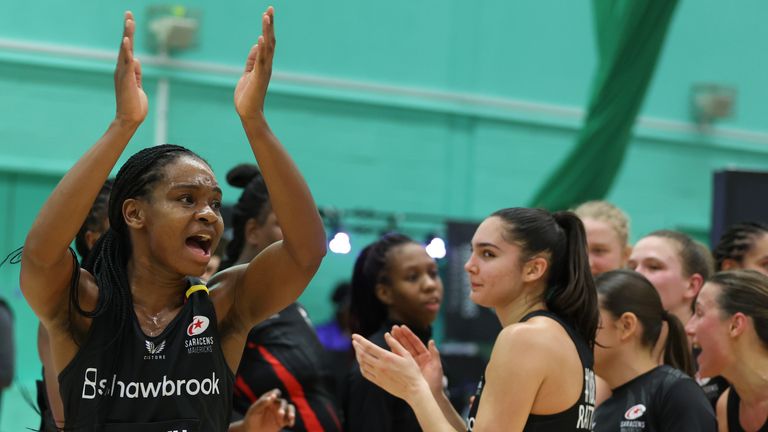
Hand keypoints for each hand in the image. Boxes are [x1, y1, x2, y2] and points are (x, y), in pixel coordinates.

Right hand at [114, 11, 147, 125]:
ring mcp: (123, 73)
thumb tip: (136, 60)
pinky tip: (126, 40)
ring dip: (128, 35)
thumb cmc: (134, 105)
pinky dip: (126, 51)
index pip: (128, 49)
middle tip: (128, 13)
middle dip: (128, 29)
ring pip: (126, 50)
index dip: (129, 35)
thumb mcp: (138, 86)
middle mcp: (122, 69)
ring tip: (129, 20)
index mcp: (126, 70)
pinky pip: (127, 62)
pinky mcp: (126, 78)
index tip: (129, 20)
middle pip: (126, 45)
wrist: (130, 119)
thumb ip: (137, 73)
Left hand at [235, 7, 275, 119]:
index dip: (268, 27)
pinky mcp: (258, 76)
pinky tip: (262, 37)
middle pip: (270, 40)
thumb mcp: (247, 73)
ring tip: (266, 16)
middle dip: (270, 24)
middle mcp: (267, 65)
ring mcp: (264, 70)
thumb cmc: (247, 96)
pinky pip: (261, 60)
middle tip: (270, 8)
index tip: (268, 13)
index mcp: (264, 64)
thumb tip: (257, 45)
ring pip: (267, 47)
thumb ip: (252, 59)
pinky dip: (262, 48)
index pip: (268, 42)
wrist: (248, 113)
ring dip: (267, 31)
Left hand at [242, 389, 294, 431]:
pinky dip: (291, 420)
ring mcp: (280, 412)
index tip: (274, 397)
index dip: (276, 393)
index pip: (275, 393)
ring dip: (291, 412)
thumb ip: (261, 403)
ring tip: (291, 417)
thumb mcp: (254, 411)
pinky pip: (289, 419)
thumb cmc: (251, 418)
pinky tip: (290, 424)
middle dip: (283, 407)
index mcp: (269, 399)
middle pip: (283, 402)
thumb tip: (271, 398)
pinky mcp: (283, 421)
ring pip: (289, 409)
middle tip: (280, 414)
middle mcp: (276, 404)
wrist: (252, 431)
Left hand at [352, 332, 429, 402]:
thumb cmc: (412, 371)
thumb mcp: (407, 355)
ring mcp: (378, 375)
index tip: (354, 336)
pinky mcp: (378, 382)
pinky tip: (362, 363)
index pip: (369, 346)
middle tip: (354, 341)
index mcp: (387, 357)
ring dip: (358, 356)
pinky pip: (366, 373)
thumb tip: (387, 335)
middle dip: (357, 347)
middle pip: (363, 355)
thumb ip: (395, 344)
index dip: (360, 340)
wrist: (413, 390)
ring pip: (362, 364)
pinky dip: (361, 367)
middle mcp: (380, 366)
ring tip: (358, 351)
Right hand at [391, 325, 444, 395]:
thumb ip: (435, 354)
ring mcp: (410, 363)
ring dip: (396, 342)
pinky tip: (387, 347)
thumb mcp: (436, 367)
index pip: (415, 342)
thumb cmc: (436, 382)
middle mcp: (417, 357)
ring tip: (389, 334)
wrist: (430, 395)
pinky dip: (394, 354)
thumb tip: (431, 341)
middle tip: (393, 328)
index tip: (402, 327)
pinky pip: (399, 360)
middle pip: (407, 344)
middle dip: (400, 336)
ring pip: (402, 351)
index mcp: (425, 355)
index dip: (409, 335)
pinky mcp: (406, 369)